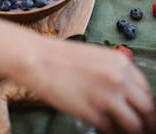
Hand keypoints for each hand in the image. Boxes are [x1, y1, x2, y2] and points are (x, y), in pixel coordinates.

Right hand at [21, 39, 155, 133]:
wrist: (39, 59)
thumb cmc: (63, 57)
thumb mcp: (97, 57)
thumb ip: (115, 73)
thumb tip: (127, 93)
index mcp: (121, 63)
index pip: (148, 91)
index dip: (147, 106)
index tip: (144, 113)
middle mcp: (119, 80)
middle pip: (147, 109)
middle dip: (146, 121)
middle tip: (141, 127)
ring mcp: (107, 98)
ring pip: (134, 125)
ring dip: (130, 130)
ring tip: (122, 129)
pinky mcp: (92, 114)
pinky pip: (111, 130)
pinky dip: (110, 132)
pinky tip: (104, 128)